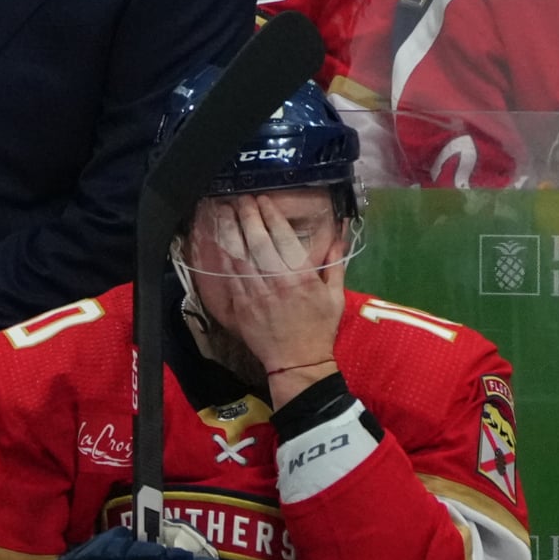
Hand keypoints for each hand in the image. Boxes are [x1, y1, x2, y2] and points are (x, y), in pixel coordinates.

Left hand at [182, 195, 344, 405]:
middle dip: (247, 215)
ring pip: (239, 255)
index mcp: (300, 276)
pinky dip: (223, 256)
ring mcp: (255, 293)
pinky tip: (219, 241)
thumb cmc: (319, 329)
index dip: (270, 215)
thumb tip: (339, 236)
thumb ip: (334, 264)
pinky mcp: (241, 305)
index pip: (282, 237)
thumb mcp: (335, 296)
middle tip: (241, 198)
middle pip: (257, 240)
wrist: (297, 362)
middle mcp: (276, 281)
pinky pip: (229, 275)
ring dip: (230, 230)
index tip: (263, 199)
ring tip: (223, 210)